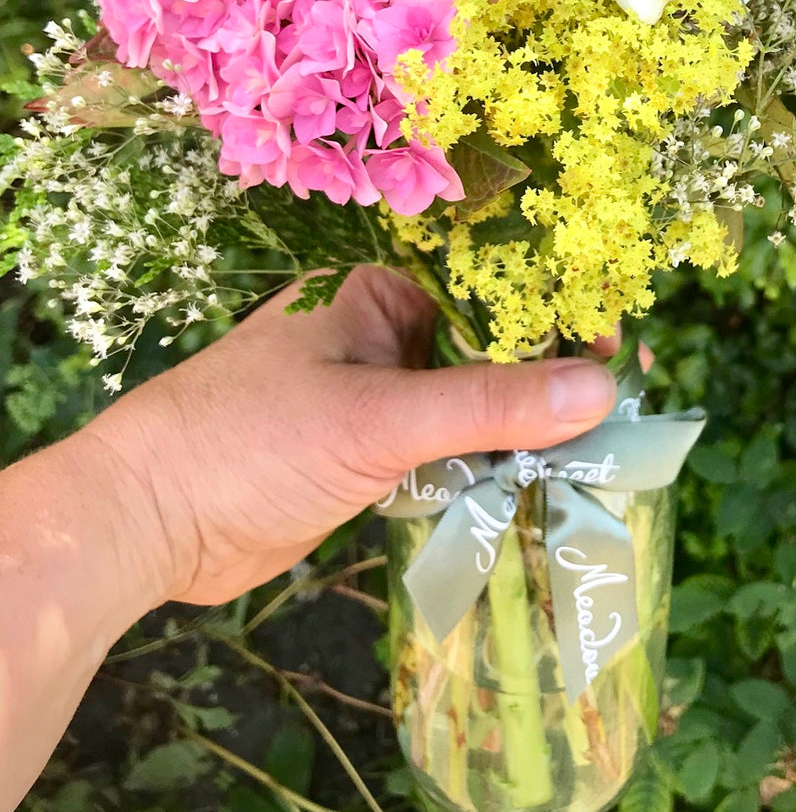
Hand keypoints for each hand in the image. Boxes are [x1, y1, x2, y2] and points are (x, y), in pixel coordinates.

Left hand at [86, 267, 617, 608]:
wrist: (148, 524)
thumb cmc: (247, 440)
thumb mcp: (377, 417)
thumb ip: (488, 405)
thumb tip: (599, 387)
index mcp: (378, 294)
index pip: (490, 288)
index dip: (559, 308)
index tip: (625, 336)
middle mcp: (382, 335)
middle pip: (489, 346)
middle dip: (554, 370)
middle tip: (631, 391)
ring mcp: (376, 398)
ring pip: (473, 404)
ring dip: (526, 425)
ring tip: (608, 440)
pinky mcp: (369, 458)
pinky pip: (448, 452)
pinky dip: (490, 466)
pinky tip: (544, 479)